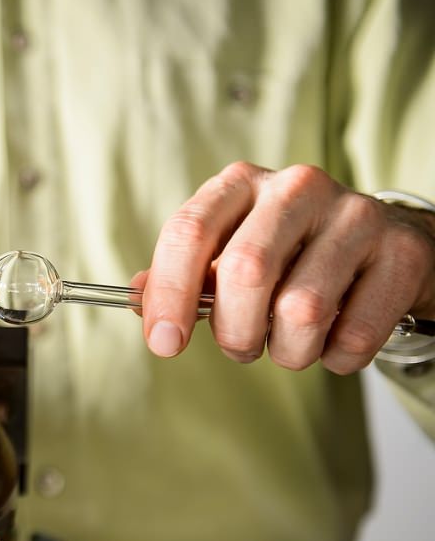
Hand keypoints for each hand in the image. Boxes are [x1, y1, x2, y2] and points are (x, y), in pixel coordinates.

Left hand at [138, 162, 434, 373]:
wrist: (384, 244)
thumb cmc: (290, 253)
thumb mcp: (230, 251)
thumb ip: (185, 276)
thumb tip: (137, 300)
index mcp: (240, 183)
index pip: (189, 232)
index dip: (169, 294)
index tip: (164, 343)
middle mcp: (297, 188)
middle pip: (245, 271)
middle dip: (234, 330)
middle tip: (240, 346)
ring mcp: (355, 215)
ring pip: (302, 310)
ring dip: (287, 351)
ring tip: (290, 344)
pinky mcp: (402, 253)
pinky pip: (355, 335)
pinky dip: (336, 357)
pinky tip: (334, 341)